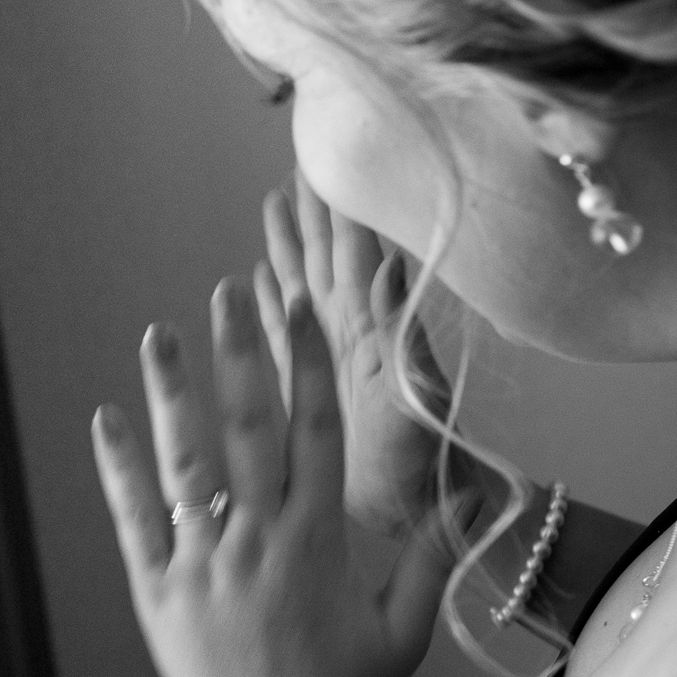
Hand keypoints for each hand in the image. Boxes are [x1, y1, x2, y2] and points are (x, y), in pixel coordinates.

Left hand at [91, 279, 450, 676]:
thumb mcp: (403, 631)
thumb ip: (432, 559)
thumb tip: (474, 497)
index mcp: (316, 541)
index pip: (314, 432)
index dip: (308, 365)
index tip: (300, 311)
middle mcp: (256, 540)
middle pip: (248, 429)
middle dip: (240, 355)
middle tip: (229, 295)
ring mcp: (202, 562)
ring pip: (184, 463)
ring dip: (171, 394)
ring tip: (158, 334)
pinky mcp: (157, 590)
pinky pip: (134, 519)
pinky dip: (118, 468)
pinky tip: (104, 418)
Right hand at [258, 175, 459, 537]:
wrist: (415, 515)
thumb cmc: (422, 465)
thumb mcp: (414, 399)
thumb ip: (401, 332)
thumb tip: (394, 261)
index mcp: (374, 329)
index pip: (355, 252)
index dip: (341, 208)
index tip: (326, 160)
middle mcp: (351, 333)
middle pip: (327, 257)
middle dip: (313, 211)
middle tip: (297, 161)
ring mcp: (330, 357)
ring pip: (303, 285)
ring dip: (288, 246)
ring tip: (272, 202)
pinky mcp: (310, 388)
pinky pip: (283, 332)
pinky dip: (271, 302)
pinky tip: (254, 279)